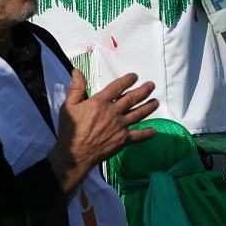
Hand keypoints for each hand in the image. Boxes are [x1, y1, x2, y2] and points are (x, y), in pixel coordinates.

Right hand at [48, 70, 158, 194]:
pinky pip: (139, 136)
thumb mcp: (69, 106)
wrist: (75, 154)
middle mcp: (113, 112)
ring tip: (156, 102)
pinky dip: (147, 133)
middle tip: (151, 85)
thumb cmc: (70, 130)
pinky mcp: (123, 140)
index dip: (128, 80)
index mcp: (100, 102)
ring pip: (139, 114)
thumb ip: (76, 88)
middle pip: (132, 98)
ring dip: (149, 107)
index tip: (135, 76)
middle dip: (144, 90)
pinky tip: (154, 131)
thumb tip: (76, 71)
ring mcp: (120, 126)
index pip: (118, 87)